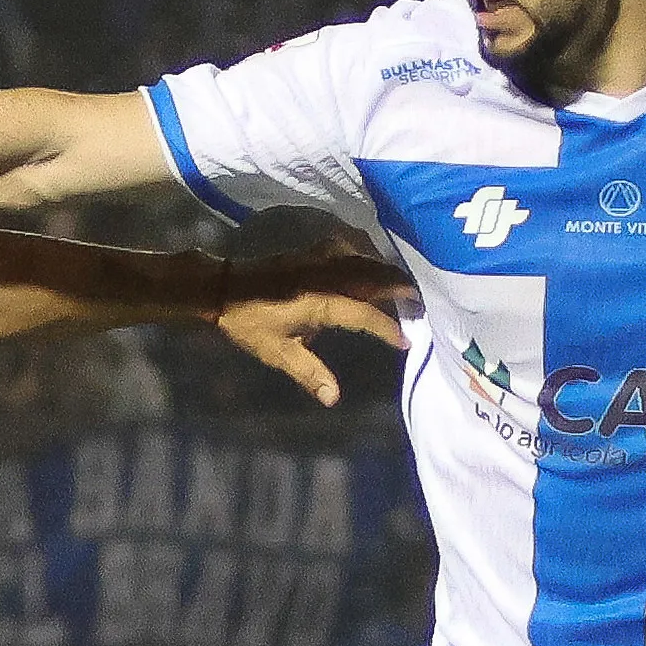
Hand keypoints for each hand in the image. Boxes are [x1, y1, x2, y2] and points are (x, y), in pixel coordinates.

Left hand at [214, 242, 415, 406]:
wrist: (223, 287)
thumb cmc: (249, 322)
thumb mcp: (277, 353)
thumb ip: (309, 373)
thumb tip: (333, 399)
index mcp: (321, 302)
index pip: (366, 314)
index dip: (388, 327)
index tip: (406, 339)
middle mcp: (325, 275)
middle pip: (375, 276)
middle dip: (401, 287)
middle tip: (422, 300)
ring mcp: (319, 258)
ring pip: (365, 257)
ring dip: (387, 268)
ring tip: (405, 283)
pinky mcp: (312, 250)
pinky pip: (349, 246)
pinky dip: (367, 252)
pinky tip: (373, 260)